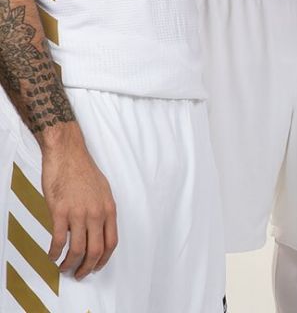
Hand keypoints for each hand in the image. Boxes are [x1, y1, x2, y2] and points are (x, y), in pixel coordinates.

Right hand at [41, 125, 117, 277]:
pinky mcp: (60, 211)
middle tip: (79, 274)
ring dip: (69, 264)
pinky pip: (59, 240)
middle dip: (87, 267)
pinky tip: (51, 255)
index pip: (112, 242)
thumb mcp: (103, 190)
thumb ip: (102, 211)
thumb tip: (99, 230)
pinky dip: (54, 252)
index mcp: (109, 208)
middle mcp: (96, 212)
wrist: (68, 154)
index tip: (96, 266)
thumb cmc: (84, 171)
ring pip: (77, 250)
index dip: (104, 259)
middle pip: (95, 250)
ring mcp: (78, 213)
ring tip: (63, 268)